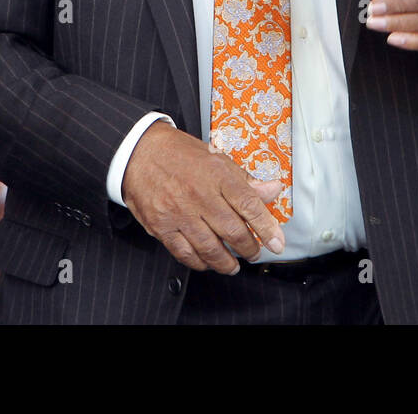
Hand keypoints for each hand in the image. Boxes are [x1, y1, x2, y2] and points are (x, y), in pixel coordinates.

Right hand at [121, 122, 284, 273]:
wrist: (140, 151)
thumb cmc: (180, 154)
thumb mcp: (217, 158)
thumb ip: (246, 180)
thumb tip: (273, 190)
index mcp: (217, 175)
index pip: (249, 205)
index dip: (266, 227)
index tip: (278, 242)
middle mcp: (199, 194)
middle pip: (232, 230)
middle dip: (249, 248)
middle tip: (254, 253)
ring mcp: (179, 212)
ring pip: (209, 247)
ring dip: (226, 262)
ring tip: (234, 266)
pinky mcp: (161, 225)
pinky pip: (184, 252)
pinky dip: (199, 262)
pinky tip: (207, 262)